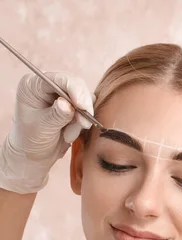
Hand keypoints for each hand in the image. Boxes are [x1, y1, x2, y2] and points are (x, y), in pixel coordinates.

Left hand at [0, 72, 93, 193]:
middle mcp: (49, 86)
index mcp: (34, 85)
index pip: (60, 79)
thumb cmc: (30, 139)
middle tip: (83, 124)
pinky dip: (82, 124)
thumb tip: (68, 104)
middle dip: (82, 106)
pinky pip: (87, 110)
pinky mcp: (73, 106)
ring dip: (81, 119)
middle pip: (77, 85)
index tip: (83, 107)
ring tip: (67, 134)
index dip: (75, 90)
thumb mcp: (41, 127)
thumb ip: (56, 115)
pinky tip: (69, 133)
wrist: (34, 154)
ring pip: (85, 99)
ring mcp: (62, 95)